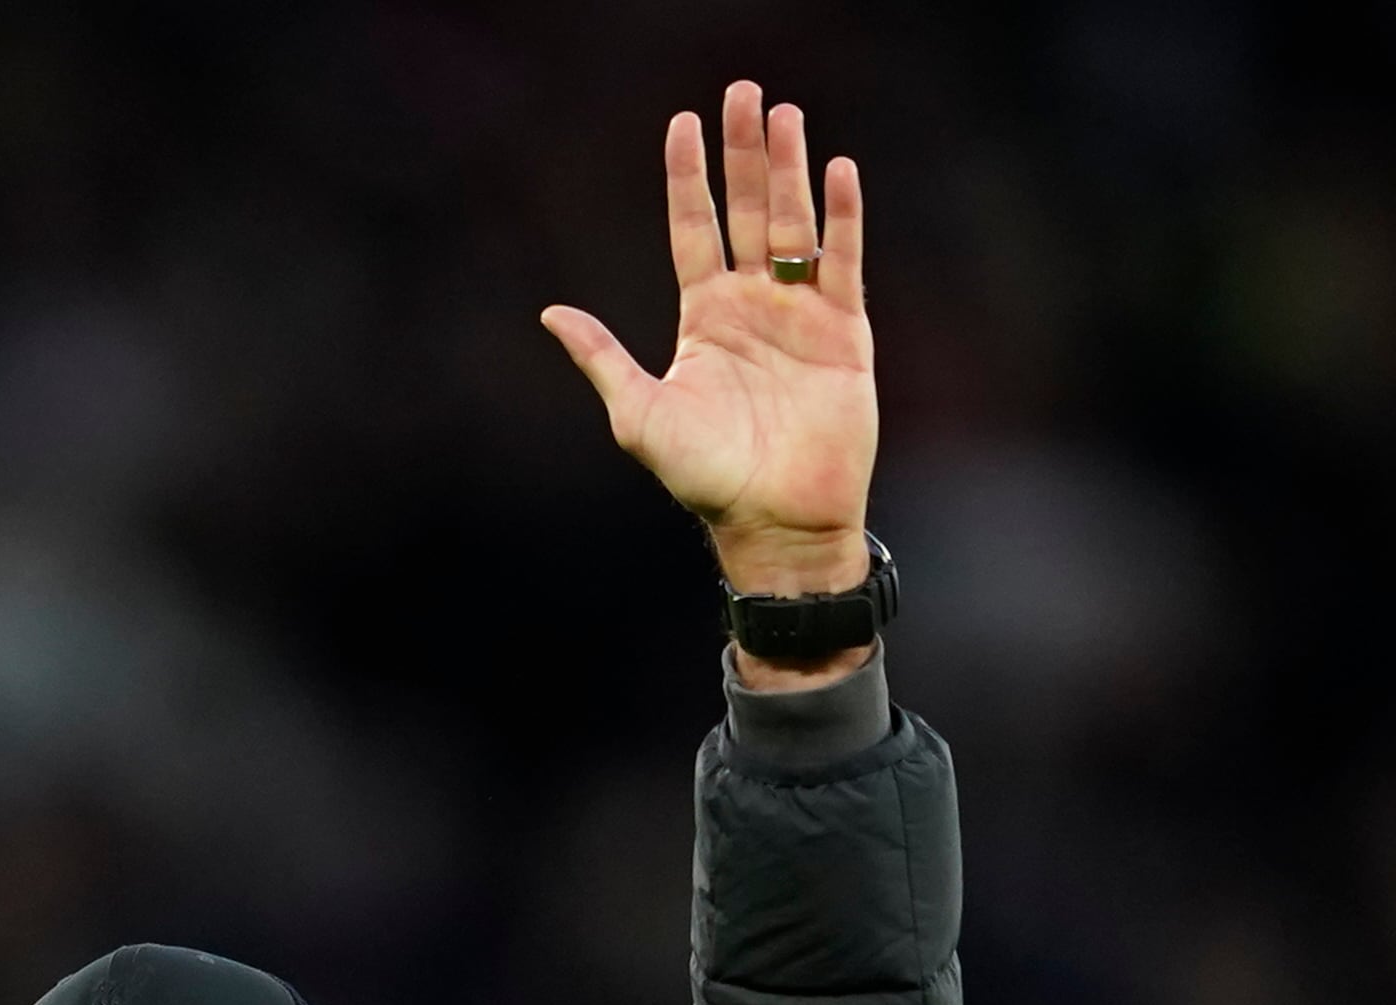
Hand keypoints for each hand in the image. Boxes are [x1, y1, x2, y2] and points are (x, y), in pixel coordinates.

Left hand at [542, 81, 878, 661]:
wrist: (772, 522)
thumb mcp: (638, 414)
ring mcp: (800, 314)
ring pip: (794, 224)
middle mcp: (751, 305)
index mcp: (702, 318)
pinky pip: (842, 263)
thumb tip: (550, 311)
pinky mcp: (845, 333)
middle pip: (747, 210)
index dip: (688, 177)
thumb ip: (602, 358)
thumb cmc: (704, 479)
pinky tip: (835, 170)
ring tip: (785, 114)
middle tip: (742, 90)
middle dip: (744, 153)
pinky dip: (840, 218)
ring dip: (789, 169)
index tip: (682, 121)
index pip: (693, 229)